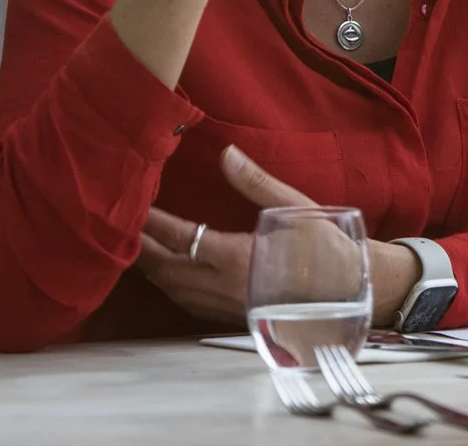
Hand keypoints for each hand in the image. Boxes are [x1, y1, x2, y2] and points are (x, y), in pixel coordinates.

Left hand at [136, 146, 417, 327]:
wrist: (352, 293)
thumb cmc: (328, 247)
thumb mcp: (296, 206)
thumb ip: (255, 182)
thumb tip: (226, 154)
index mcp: (234, 257)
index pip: (179, 235)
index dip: (151, 219)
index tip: (129, 201)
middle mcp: (220, 286)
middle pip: (163, 265)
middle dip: (138, 243)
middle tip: (115, 218)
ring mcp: (221, 305)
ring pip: (169, 286)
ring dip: (148, 263)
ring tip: (131, 240)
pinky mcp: (227, 314)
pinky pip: (183, 299)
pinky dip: (166, 281)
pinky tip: (162, 269)